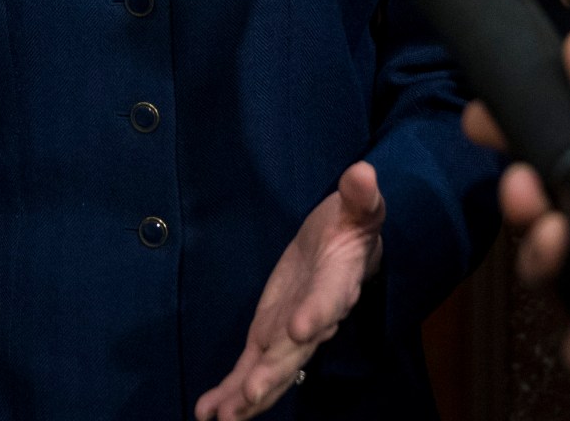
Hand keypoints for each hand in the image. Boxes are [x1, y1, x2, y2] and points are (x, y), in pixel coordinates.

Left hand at [193, 162, 385, 420]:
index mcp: (338, 282)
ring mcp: (290, 333)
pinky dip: (230, 392)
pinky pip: (251, 367)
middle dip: (274, 373)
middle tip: (251, 394)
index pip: (329, 299)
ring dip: (248, 395)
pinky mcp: (270, 336)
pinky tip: (206, 413)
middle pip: (296, 350)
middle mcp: (316, 317)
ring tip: (222, 418)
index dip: (317, 313)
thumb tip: (363, 173)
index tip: (302, 329)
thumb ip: (360, 196)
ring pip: (272, 369)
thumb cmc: (353, 224)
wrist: (347, 248)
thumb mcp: (359, 205)